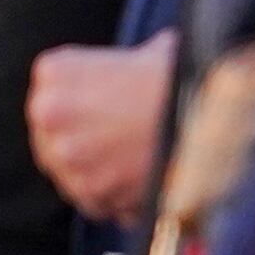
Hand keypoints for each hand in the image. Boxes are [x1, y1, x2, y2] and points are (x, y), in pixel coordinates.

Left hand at [24, 34, 175, 228]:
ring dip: (97, 177)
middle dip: (81, 147)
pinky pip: (92, 202)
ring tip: (134, 166)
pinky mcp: (86, 189)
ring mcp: (64, 153)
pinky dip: (115, 201)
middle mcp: (48, 111)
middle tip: (118, 148)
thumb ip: (133, 59)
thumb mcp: (153, 52)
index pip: (50, 99)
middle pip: (50, 140)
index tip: (104, 118)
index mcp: (54, 71)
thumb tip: (155, 56)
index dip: (79, 113)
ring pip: (69, 175)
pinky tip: (139, 185)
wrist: (206, 114)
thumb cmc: (183, 79)